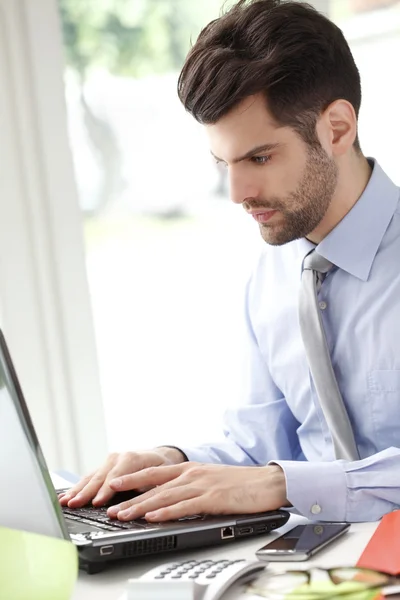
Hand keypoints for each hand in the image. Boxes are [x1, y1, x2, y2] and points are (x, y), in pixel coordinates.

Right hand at [58, 447, 185, 507]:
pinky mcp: (103, 467)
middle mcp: (118, 457)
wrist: (160, 455)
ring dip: (77, 490)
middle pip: (100, 477)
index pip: (116, 476)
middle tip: (75, 504)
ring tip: (65, 502)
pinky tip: (66, 496)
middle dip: (86, 492)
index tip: (97, 503)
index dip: (106, 490)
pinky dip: (77, 487)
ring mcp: (109, 461)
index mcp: (132, 458)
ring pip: (91, 477)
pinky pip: (89, 478)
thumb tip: (139, 503)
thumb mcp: (160, 477)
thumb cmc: (162, 468)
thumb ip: (147, 487)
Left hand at [106, 462, 288, 521]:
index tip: (113, 484)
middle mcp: (192, 474)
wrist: (268, 482)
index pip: (155, 472)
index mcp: (190, 469)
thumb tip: (170, 498)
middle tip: (110, 507)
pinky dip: (166, 513)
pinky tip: (153, 518)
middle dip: (130, 496)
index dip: (132, 478)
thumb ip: (190, 486)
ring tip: (123, 516)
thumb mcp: (210, 480)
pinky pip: (184, 506)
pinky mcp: (212, 498)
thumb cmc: (241, 484)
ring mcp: (201, 485)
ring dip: (141, 507)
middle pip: (154, 485)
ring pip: (164, 496)